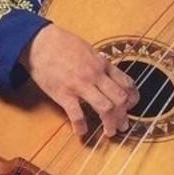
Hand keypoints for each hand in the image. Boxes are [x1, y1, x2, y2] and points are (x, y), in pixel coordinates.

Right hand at [24, 22, 139, 139]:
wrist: (40, 42)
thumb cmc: (62, 44)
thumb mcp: (88, 50)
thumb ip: (99, 64)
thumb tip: (108, 74)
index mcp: (102, 64)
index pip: (126, 83)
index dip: (132, 98)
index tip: (131, 107)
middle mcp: (95, 75)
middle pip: (119, 99)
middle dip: (124, 115)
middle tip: (123, 125)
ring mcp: (80, 85)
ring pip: (105, 108)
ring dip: (110, 123)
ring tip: (109, 132)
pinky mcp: (64, 94)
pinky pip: (76, 115)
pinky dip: (81, 126)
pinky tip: (82, 132)